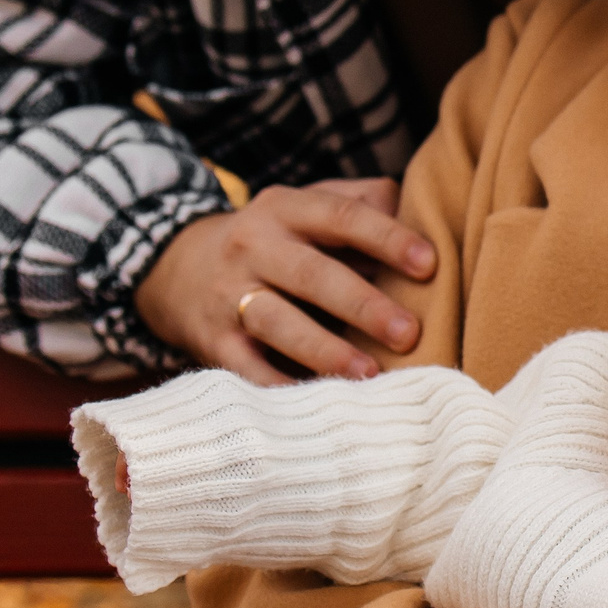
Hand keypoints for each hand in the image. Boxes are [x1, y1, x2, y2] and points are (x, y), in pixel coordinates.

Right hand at [135, 178, 435, 384]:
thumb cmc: (275, 239)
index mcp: (287, 208)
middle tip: (409, 333)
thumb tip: (424, 217)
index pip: (341, 217)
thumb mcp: (306, 205)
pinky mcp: (213, 340)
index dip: (386, 238)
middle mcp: (254, 246)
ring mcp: (228, 295)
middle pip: (310, 273)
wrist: (177, 268)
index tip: (429, 264)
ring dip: (324, 350)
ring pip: (276, 320)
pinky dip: (279, 387)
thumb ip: (362, 203)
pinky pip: (246, 368)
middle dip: (361, 304)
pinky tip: (318, 403)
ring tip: (370, 374)